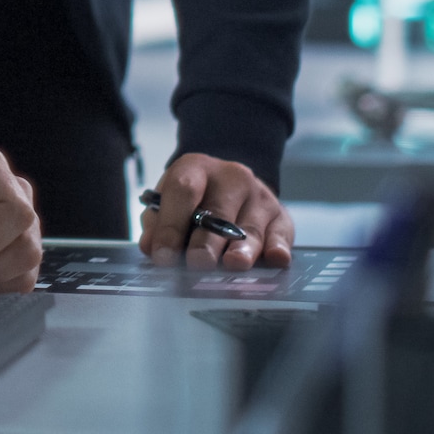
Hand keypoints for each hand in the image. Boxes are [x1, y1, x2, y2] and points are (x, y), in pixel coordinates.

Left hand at [139, 153, 294, 269]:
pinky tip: (274, 259)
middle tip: (197, 263)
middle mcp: (232, 177)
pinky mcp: (281, 216)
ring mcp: (259, 196)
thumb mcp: (167, 201)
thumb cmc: (193, 200)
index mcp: (196, 168)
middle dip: (206, 241)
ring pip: (249, 227)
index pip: (183, 191)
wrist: (229, 184)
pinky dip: (278, 247)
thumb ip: (157, 223)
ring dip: (241, 249)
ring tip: (232, 265)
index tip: (163, 255)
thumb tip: (151, 248)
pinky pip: (281, 234)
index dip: (171, 224)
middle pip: (218, 212)